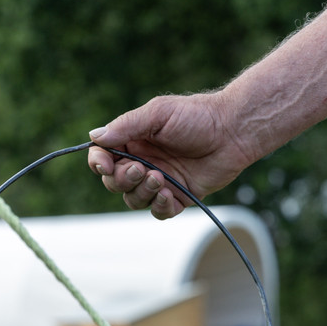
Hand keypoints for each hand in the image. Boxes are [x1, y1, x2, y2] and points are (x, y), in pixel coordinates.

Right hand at [87, 91, 252, 218]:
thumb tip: (94, 137)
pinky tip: (168, 195)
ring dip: (142, 192)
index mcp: (133, 140)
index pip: (103, 157)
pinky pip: (158, 212)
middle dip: (124, 180)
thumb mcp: (158, 114)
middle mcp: (143, 161)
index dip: (99, 163)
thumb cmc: (197, 116)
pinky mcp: (177, 197)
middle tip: (143, 169)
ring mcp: (159, 181)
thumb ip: (126, 126)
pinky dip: (159, 207)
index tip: (105, 165)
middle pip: (115, 183)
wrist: (232, 132)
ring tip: (161, 179)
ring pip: (134, 200)